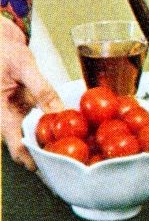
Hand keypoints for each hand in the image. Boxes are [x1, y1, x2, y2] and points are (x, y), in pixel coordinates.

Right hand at [1, 17, 63, 169]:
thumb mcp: (24, 65)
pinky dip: (48, 123)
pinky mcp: (21, 107)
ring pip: (30, 134)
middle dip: (43, 155)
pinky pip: (35, 119)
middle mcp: (4, 117)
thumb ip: (41, 88)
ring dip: (46, 140)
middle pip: (23, 144)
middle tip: (67, 165)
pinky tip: (65, 125)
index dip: (31, 159)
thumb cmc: (4, 50)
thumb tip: (58, 111)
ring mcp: (13, 113)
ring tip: (70, 149)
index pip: (14, 145)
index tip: (49, 169)